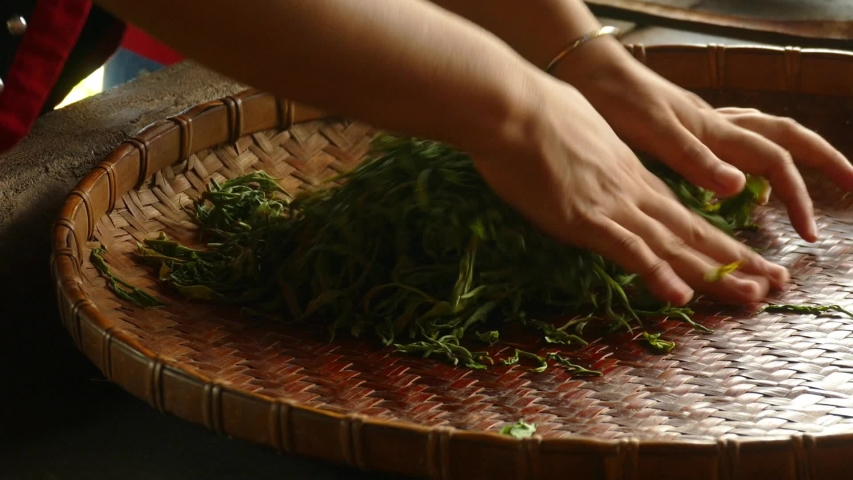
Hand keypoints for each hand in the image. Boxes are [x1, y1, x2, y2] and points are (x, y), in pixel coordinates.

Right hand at [470, 76, 786, 306]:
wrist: (512, 108)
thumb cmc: (537, 114)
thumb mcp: (581, 131)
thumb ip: (596, 155)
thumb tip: (593, 159)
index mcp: (629, 174)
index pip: (681, 215)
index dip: (716, 240)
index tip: (744, 258)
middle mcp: (631, 193)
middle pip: (691, 234)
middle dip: (734, 262)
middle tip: (772, 285)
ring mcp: (611, 207)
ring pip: (672, 246)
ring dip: (713, 274)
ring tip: (752, 295)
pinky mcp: (585, 219)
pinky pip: (628, 250)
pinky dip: (656, 273)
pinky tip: (681, 296)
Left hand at [554, 37, 852, 242]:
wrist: (590, 73)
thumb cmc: (618, 101)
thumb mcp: (654, 133)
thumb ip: (695, 159)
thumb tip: (742, 189)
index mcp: (716, 130)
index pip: (776, 160)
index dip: (798, 195)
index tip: (807, 233)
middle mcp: (718, 125)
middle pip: (785, 137)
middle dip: (822, 161)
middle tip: (851, 188)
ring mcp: (704, 124)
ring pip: (762, 136)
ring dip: (789, 161)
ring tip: (799, 194)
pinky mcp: (687, 128)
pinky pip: (735, 141)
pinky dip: (750, 161)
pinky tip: (738, 182)